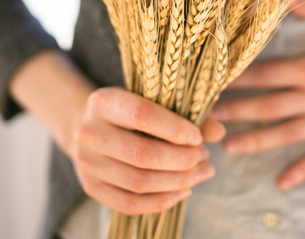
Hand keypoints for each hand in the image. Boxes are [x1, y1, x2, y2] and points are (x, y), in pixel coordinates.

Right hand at [71, 86, 225, 214]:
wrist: (91, 127)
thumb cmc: (132, 110)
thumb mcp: (154, 100)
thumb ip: (187, 112)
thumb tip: (218, 133)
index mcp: (103, 101)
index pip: (142, 115)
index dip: (175, 129)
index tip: (198, 137)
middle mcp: (88, 132)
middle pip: (142, 154)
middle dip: (182, 159)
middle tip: (204, 156)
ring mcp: (86, 163)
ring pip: (139, 182)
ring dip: (178, 181)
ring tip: (201, 172)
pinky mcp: (91, 187)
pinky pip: (130, 204)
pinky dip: (162, 201)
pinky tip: (183, 190)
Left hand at [211, 0, 304, 190]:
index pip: (266, 74)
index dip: (236, 79)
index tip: (211, 81)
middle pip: (269, 107)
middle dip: (236, 112)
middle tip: (206, 117)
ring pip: (287, 134)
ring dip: (256, 142)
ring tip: (228, 147)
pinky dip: (302, 170)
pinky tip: (282, 182)